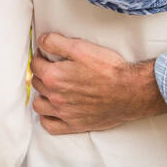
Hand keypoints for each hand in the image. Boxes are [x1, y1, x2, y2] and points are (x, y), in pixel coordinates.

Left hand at [29, 33, 166, 133]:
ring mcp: (64, 113)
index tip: (45, 55)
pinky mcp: (74, 125)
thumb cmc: (108, 69)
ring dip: (42, 95)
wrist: (130, 91)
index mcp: (54, 76)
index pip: (35, 65)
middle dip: (41, 73)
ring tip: (50, 88)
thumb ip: (56, 42)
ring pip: (39, 105)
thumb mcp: (81, 47)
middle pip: (37, 83)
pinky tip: (52, 110)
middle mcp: (55, 96)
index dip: (40, 57)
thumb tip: (41, 41)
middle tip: (52, 68)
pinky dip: (47, 118)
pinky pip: (49, 125)